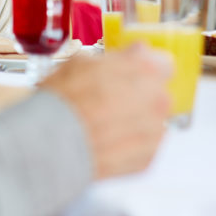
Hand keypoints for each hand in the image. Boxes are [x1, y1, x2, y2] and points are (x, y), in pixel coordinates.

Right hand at [41, 43, 172, 178]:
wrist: (53, 143)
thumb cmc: (64, 101)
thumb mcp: (81, 62)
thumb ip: (116, 58)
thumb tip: (129, 56)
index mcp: (147, 70)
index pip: (162, 62)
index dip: (143, 67)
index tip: (131, 71)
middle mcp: (158, 100)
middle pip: (155, 93)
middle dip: (137, 95)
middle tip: (107, 99)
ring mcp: (155, 132)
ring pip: (150, 121)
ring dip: (132, 120)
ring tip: (102, 124)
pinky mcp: (147, 159)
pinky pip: (142, 146)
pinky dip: (127, 144)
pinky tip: (104, 141)